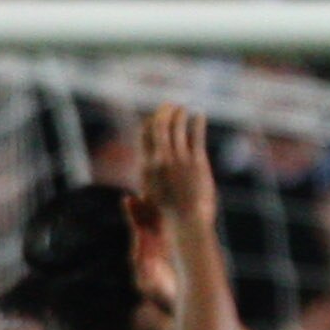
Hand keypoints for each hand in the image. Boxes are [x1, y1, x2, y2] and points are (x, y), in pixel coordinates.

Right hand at [134, 105, 217, 230]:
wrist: (186, 223)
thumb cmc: (169, 221)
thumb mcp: (149, 207)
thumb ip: (139, 200)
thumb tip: (129, 198)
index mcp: (146, 167)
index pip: (145, 138)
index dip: (149, 124)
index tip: (156, 117)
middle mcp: (159, 159)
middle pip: (158, 128)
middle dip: (163, 113)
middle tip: (169, 105)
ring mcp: (178, 159)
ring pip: (176, 128)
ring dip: (179, 115)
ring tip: (184, 107)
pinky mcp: (196, 162)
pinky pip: (195, 136)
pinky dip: (196, 123)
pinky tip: (199, 115)